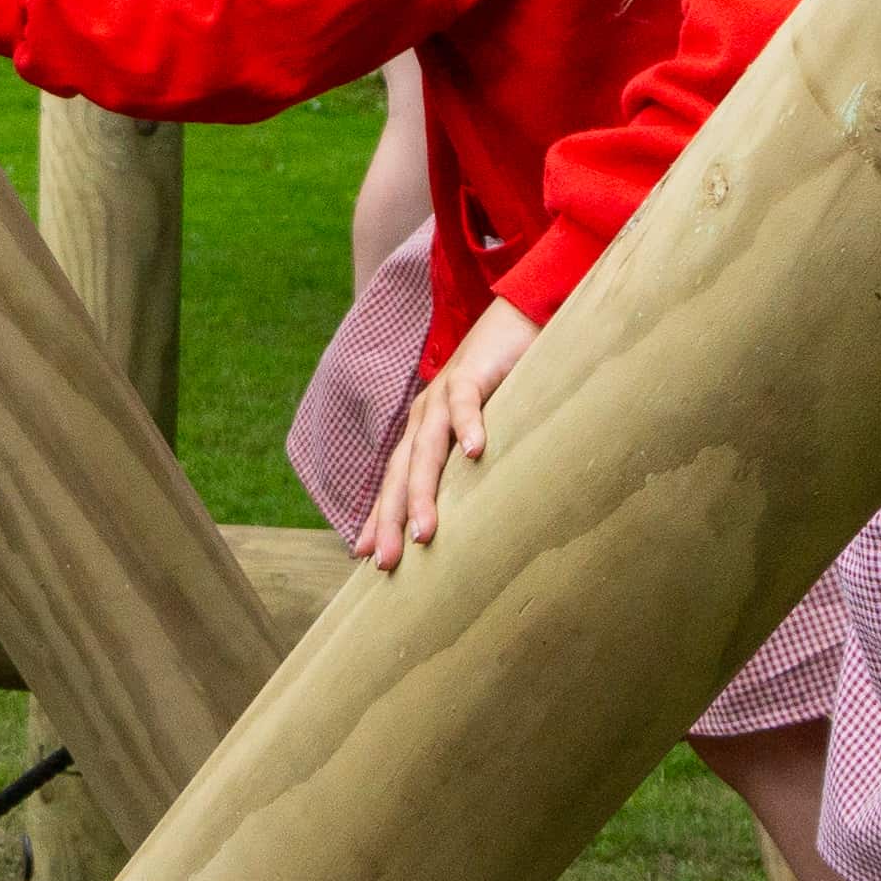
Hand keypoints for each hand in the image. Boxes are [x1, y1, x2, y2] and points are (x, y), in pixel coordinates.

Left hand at [357, 293, 542, 569]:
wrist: (516, 318)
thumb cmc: (503, 381)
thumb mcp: (482, 429)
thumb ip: (471, 464)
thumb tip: (472, 511)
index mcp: (423, 431)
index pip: (395, 481)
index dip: (381, 517)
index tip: (364, 558)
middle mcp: (424, 416)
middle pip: (402, 474)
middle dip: (392, 519)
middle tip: (386, 563)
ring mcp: (444, 394)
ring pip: (427, 447)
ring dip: (424, 490)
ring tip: (424, 531)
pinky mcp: (473, 372)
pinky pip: (466, 402)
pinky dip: (469, 426)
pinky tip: (474, 454)